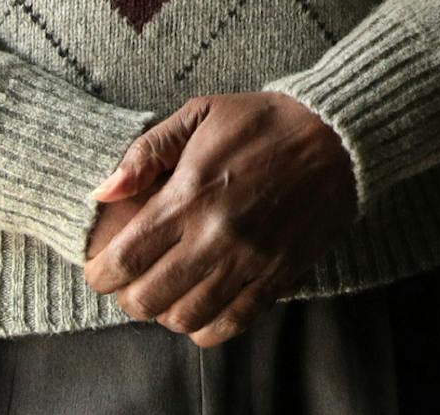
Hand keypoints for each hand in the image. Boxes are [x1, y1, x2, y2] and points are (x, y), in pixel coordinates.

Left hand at [82, 92, 357, 346]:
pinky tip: (204, 306)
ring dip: (167, 312)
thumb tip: (103, 193)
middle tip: (135, 279)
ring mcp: (249, 261)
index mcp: (188, 196)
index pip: (121, 262)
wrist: (339, 134)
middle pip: (147, 300)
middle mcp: (215, 237)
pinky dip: (207, 326)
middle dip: (129, 296)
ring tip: (170, 291)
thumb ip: (147, 152)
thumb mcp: (201, 114)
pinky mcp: (278, 276)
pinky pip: (231, 324)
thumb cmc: (265, 120)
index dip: (100, 273)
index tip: (104, 266)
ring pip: (185, 319)